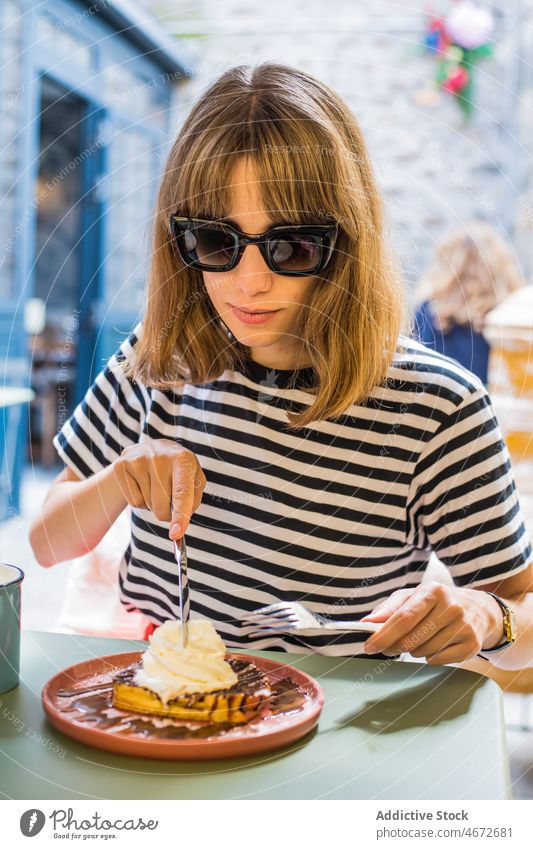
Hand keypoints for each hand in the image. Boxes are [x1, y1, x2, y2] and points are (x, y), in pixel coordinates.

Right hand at [113, 437, 206, 539]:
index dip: (180, 516)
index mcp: (183, 459)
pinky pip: (133, 501)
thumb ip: (192, 500)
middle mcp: (160, 456)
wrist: (150, 451)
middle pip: (161, 505)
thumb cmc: (176, 470)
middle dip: (166, 514)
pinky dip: (139, 500)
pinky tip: (142, 485)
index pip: (182, 493)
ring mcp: (139, 459)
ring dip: (153, 504)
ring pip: (147, 504)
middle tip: (168, 502)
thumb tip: (180, 524)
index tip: (176, 534)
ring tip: (155, 486)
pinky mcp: (121, 466)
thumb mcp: (192, 479)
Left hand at [360, 581, 503, 664]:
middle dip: (394, 646)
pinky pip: (439, 660)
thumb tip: (367, 622)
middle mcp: (451, 607)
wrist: (478, 609)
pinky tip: (435, 645)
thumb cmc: (437, 602)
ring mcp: (464, 626)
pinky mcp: (472, 644)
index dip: (384, 635)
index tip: (369, 646)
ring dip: (414, 651)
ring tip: (420, 639)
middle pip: (412, 638)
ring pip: (424, 652)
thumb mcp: (413, 596)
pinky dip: (430, 658)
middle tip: (389, 647)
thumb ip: (389, 608)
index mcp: (433, 590)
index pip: (404, 618)